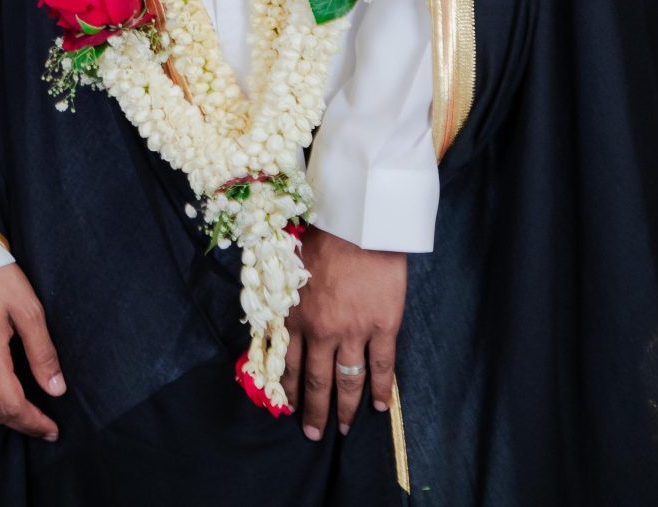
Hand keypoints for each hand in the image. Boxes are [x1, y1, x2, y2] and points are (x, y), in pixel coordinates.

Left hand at [283, 229, 404, 440]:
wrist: (358, 223)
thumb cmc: (322, 236)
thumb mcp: (289, 269)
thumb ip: (285, 299)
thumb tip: (274, 321)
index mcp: (294, 316)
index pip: (289, 364)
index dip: (289, 389)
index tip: (288, 408)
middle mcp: (321, 331)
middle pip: (316, 381)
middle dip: (314, 411)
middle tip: (314, 434)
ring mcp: (353, 332)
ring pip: (347, 381)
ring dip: (345, 408)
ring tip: (345, 428)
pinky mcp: (383, 327)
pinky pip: (382, 367)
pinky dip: (381, 390)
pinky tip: (381, 407)